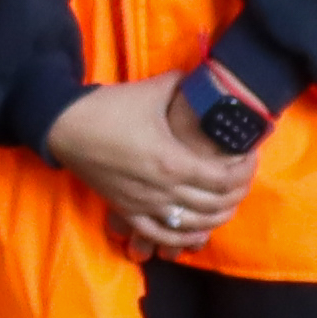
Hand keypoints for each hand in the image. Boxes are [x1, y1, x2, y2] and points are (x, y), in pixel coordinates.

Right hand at [43, 75, 253, 254]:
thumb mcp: (154, 90)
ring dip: (217, 217)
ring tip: (229, 203)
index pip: (223, 179)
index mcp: (172, 160)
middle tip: (244, 178)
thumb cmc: (110, 108)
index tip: (250, 157)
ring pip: (193, 225)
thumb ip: (186, 86)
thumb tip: (208, 79)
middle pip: (214, 204)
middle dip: (237, 194)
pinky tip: (198, 232)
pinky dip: (185, 238)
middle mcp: (162, 189)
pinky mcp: (128, 212)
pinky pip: (162, 236)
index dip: (244, 172)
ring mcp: (145, 205)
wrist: (66, 128)